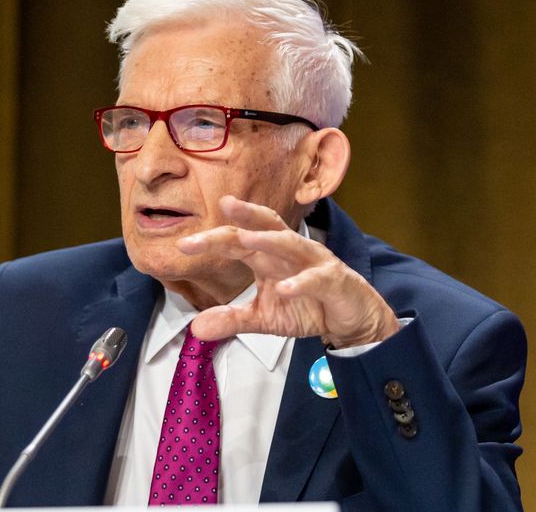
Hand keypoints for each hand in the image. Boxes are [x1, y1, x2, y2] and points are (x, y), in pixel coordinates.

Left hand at [177, 195, 399, 347]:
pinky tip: (285, 289)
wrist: (351, 319)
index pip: (238, 241)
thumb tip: (196, 328)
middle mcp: (289, 252)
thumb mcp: (264, 318)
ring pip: (291, 243)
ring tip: (245, 239)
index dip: (213, 240)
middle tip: (222, 207)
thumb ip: (232, 319)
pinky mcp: (334, 280)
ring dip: (268, 240)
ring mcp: (314, 262)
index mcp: (268, 257)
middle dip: (243, 218)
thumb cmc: (308, 307)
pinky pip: (316, 279)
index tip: (184, 245)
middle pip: (263, 228)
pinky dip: (301, 283)